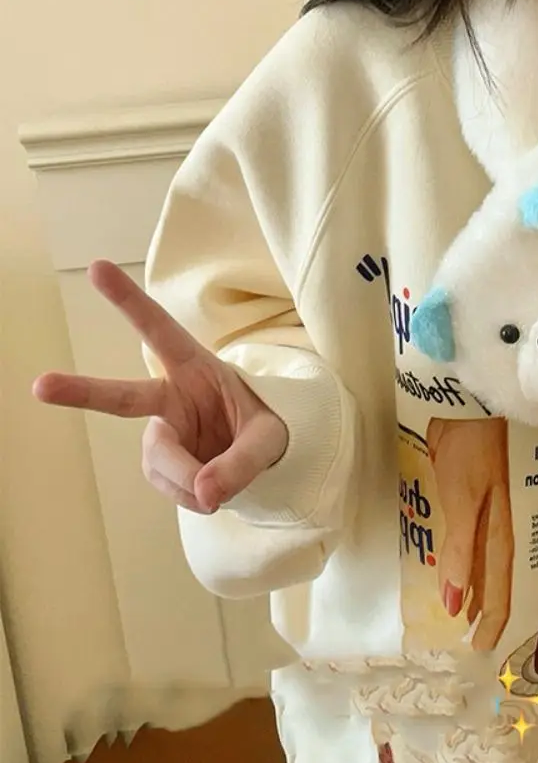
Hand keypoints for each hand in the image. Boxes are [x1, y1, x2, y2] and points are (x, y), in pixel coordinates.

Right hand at [32, 260, 287, 514]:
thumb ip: (243, 462)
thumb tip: (205, 494)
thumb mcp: (271, 438)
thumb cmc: (265, 426)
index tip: (97, 267)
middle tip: (40, 385)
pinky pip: (172, 486)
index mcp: (197, 367)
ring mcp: (161, 431)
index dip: (130, 302)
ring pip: (161, 461)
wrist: (262, 455)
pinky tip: (211, 492)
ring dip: (190, 478)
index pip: (161, 331)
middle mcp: (171, 396)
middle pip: (124, 397)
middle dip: (83, 391)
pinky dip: (194, 494)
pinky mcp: (159, 463)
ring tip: (221, 489)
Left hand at [426, 416, 513, 650]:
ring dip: (473, 589)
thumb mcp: (465, 500)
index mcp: (502, 531)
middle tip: (470, 643)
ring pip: (482, 562)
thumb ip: (460, 551)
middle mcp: (497, 527)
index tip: (480, 650)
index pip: (499, 589)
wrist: (471, 401)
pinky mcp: (470, 497)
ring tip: (462, 616)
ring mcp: (486, 513)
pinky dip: (463, 561)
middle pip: (493, 579)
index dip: (491, 620)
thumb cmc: (472, 449)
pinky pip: (469, 541)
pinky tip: (453, 570)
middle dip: (484, 611)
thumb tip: (454, 605)